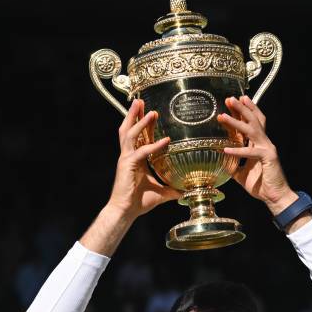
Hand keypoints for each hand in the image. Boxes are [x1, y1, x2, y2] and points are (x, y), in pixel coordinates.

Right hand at [108, 99, 179, 219]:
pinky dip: (154, 145)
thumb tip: (187, 192)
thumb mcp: (160, 193)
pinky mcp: (127, 165)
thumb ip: (172, 190)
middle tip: (141, 100)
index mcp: (134, 159)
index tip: (149, 112)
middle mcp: (128, 155)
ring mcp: (126, 159)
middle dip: (134, 115)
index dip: (141, 123)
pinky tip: (166, 140)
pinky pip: (142, 151)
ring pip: (131, 134)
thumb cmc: (139, 202)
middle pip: (129, 129)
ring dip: (141, 122)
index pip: (137, 136)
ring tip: (151, 111)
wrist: (125, 211)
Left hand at [217, 95, 297, 214]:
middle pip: (253, 120)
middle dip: (241, 108)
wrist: (274, 197)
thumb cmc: (260, 185)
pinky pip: (250, 152)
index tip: (233, 102)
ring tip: (223, 116)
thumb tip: (221, 161)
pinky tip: (225, 150)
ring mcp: (267, 148)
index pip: (252, 123)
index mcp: (259, 144)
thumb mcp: (241, 173)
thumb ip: (233, 165)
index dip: (243, 111)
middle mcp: (264, 143)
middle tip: (229, 99)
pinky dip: (237, 151)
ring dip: (237, 122)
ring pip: (252, 130)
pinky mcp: (268, 157)